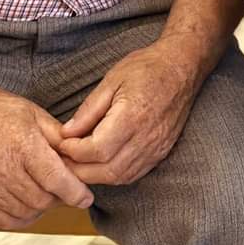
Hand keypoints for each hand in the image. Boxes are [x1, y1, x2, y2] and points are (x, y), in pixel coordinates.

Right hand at [0, 83, 93, 228]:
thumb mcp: (35, 114)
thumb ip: (59, 137)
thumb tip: (81, 156)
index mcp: (23, 146)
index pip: (56, 180)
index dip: (75, 192)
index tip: (86, 197)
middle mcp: (4, 170)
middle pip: (44, 199)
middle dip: (61, 197)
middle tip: (66, 187)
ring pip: (27, 212)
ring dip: (43, 206)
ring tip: (47, 190)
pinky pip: (5, 221)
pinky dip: (22, 216)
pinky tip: (28, 203)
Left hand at [58, 43, 197, 185]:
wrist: (181, 67)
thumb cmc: (147, 68)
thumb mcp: (111, 80)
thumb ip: (89, 110)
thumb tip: (66, 133)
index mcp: (132, 117)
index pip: (96, 150)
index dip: (74, 151)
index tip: (62, 144)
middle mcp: (146, 138)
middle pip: (106, 170)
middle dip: (79, 169)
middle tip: (63, 159)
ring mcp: (155, 148)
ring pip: (119, 177)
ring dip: (95, 176)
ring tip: (78, 164)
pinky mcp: (160, 152)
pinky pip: (133, 174)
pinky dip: (113, 175)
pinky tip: (101, 166)